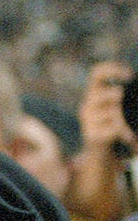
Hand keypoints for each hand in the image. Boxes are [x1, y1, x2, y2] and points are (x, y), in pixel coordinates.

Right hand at [69, 60, 135, 220]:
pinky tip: (127, 136)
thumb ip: (126, 97)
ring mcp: (87, 120)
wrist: (101, 150)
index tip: (129, 75)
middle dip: (114, 96)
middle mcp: (87, 104)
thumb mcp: (118, 106)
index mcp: (95, 92)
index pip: (97, 73)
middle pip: (99, 93)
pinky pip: (111, 129)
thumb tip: (136, 85)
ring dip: (122, 118)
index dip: (112, 70)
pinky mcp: (91, 135)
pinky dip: (123, 132)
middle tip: (122, 98)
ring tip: (128, 126)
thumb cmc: (114, 123)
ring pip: (109, 112)